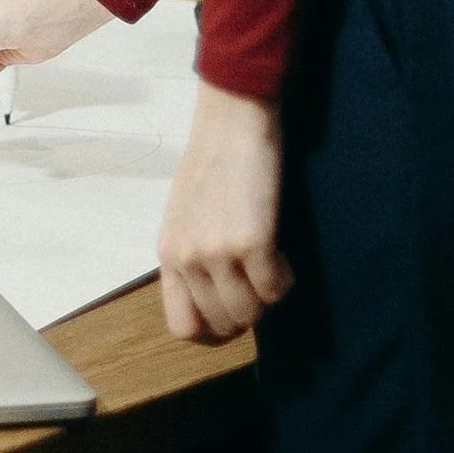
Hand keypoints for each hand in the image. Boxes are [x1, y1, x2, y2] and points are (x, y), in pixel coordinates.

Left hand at [157, 81, 291, 342]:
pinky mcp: (251, 242)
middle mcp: (187, 259)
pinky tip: (285, 259)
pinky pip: (274, 289)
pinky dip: (285, 282)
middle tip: (260, 287)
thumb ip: (192, 254)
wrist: (232, 120)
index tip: (234, 315)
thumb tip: (215, 293)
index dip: (213, 331)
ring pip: (249, 314)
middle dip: (247, 315)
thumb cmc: (214, 162)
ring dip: (267, 300)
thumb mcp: (185, 216)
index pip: (182, 325)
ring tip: (272, 271)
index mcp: (168, 254)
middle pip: (221, 324)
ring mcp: (216, 253)